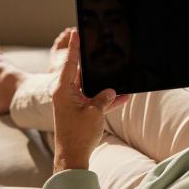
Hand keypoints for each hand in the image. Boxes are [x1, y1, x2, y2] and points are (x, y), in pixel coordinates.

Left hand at [52, 30, 128, 172]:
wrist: (73, 157)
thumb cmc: (78, 135)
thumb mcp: (94, 113)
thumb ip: (104, 98)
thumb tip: (111, 90)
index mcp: (63, 90)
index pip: (70, 63)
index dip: (75, 47)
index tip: (77, 32)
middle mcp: (67, 94)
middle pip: (82, 74)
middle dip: (95, 66)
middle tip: (103, 51)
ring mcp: (74, 104)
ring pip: (92, 88)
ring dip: (106, 86)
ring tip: (120, 76)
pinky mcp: (82, 113)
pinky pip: (96, 102)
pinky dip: (108, 100)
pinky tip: (125, 96)